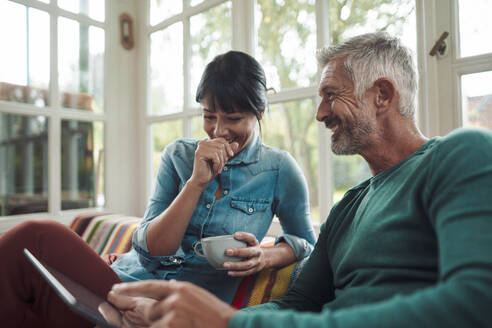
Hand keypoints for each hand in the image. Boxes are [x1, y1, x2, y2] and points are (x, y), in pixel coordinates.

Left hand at [108, 280, 235, 327]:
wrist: (229, 325)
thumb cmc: (214, 313)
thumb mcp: (196, 295)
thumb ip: (178, 292)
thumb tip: (165, 286)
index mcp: (180, 287)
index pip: (148, 286)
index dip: (129, 289)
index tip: (114, 290)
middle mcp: (174, 298)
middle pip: (148, 310)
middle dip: (150, 320)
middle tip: (168, 321)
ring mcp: (173, 313)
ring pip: (153, 325)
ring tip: (184, 326)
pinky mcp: (172, 326)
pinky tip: (183, 327)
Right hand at [190, 138, 238, 187]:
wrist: (202, 180)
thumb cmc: (211, 170)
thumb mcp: (222, 159)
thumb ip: (228, 151)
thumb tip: (237, 144)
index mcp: (207, 143)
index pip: (221, 140)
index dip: (228, 147)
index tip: (231, 156)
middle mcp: (202, 143)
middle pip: (221, 145)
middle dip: (225, 156)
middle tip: (222, 166)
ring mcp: (200, 148)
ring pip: (219, 151)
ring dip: (221, 162)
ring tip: (219, 169)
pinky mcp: (199, 153)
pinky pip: (215, 156)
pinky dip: (217, 164)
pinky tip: (214, 169)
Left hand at [223, 232, 266, 276]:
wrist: (264, 258)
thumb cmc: (250, 248)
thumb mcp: (248, 242)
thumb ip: (238, 241)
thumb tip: (221, 241)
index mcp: (255, 243)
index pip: (251, 238)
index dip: (244, 236)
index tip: (235, 235)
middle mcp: (257, 252)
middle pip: (249, 252)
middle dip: (238, 252)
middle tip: (227, 251)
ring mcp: (257, 262)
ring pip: (247, 265)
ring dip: (235, 265)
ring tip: (224, 265)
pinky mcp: (254, 270)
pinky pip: (246, 273)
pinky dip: (237, 273)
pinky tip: (229, 272)